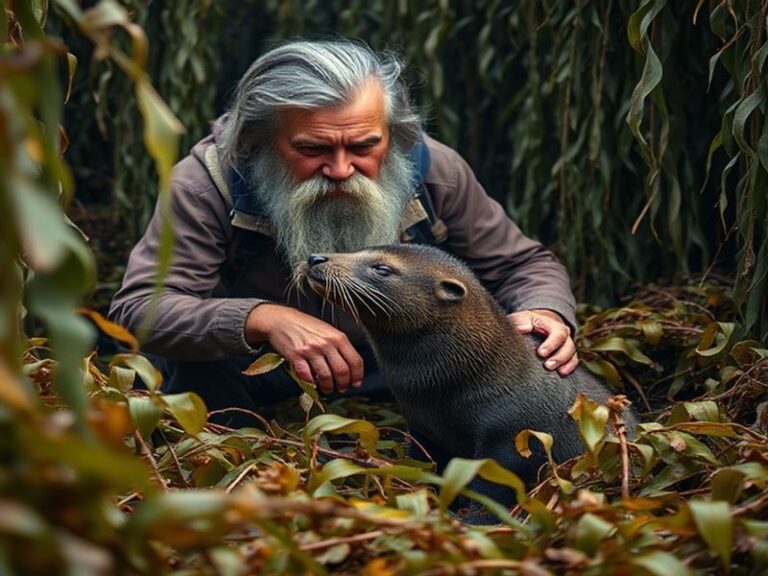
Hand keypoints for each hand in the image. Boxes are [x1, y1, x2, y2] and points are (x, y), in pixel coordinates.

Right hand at [245, 304, 363, 393]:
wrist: (282, 320)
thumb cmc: (306, 326)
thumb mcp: (328, 331)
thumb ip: (339, 346)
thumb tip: (349, 367)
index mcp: (338, 337)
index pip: (355, 360)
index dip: (357, 376)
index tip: (356, 383)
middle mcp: (326, 343)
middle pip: (342, 371)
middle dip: (343, 384)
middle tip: (341, 388)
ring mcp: (311, 350)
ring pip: (326, 376)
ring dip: (328, 387)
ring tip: (327, 389)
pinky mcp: (297, 356)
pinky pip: (307, 376)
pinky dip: (311, 383)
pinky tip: (313, 383)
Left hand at [508, 309, 577, 375]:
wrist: (532, 326)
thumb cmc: (525, 323)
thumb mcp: (521, 319)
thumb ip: (521, 322)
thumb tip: (523, 329)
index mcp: (551, 324)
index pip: (558, 333)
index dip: (551, 344)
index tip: (540, 353)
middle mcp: (562, 334)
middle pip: (568, 345)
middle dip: (559, 357)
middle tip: (548, 366)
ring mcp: (566, 344)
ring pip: (572, 354)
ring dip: (565, 364)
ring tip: (557, 372)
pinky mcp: (566, 355)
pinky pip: (573, 362)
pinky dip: (569, 368)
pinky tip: (562, 374)